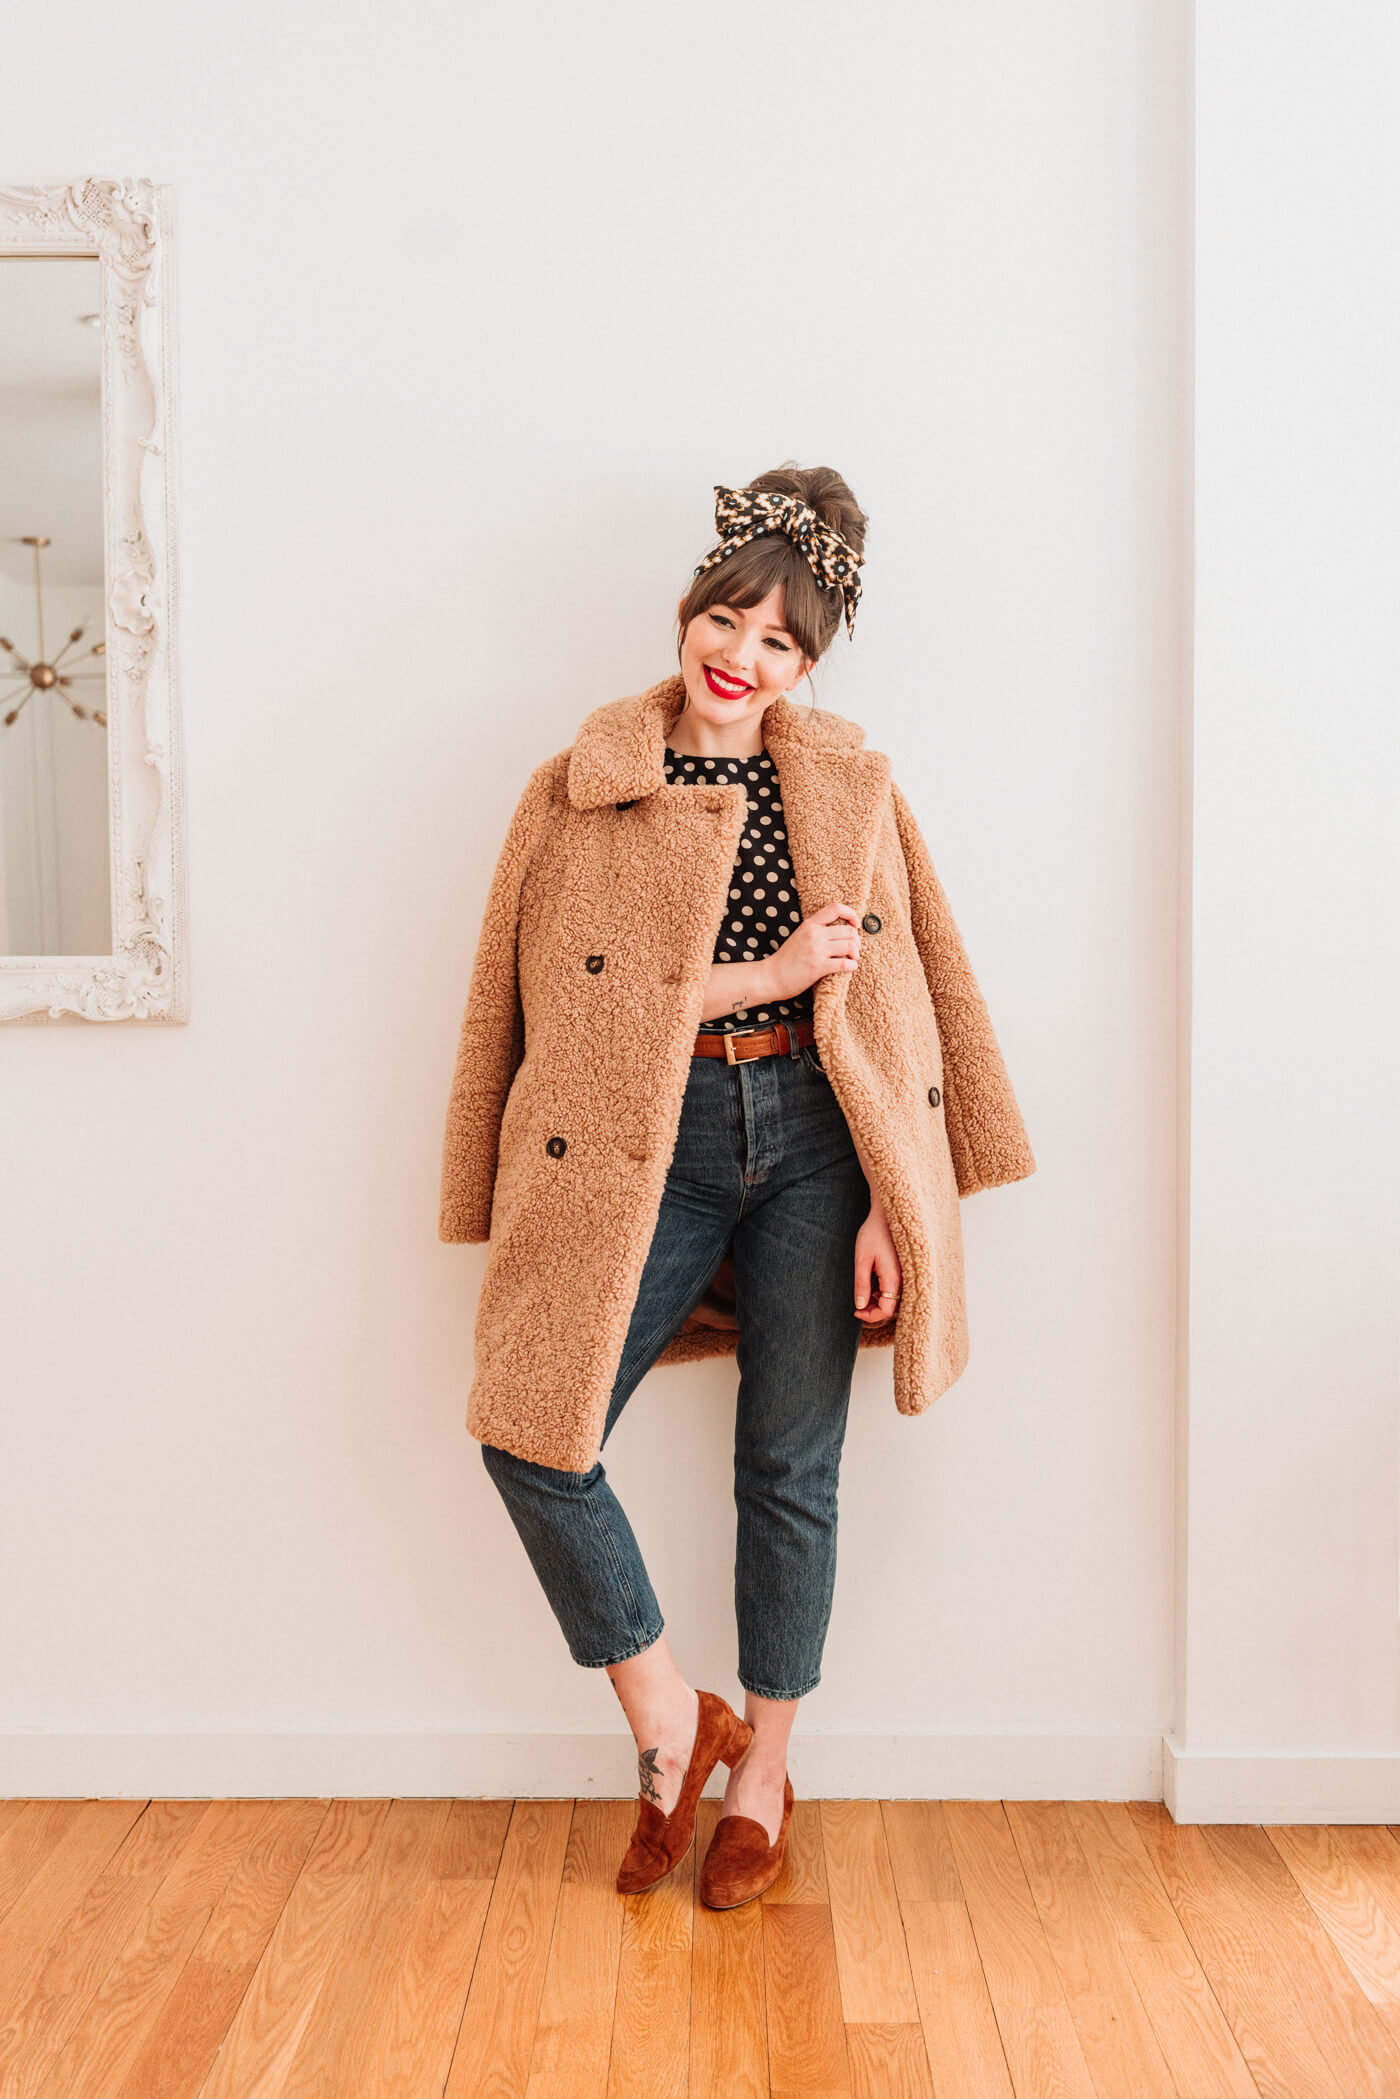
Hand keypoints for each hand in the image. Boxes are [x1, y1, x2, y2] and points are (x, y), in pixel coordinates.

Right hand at [766, 902, 862, 1001]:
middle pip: (848, 930)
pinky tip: (851, 967)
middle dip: (857, 940)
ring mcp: (816, 950)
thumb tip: (838, 931)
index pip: (836, 908)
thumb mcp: (800, 936)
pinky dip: (852, 966)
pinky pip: (845, 963)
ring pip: (850, 946)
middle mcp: (814, 934)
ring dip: (856, 953)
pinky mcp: (818, 967)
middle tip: (855, 949)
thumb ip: (816, 930)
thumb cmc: (786, 959)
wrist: (770, 976)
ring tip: (853, 958)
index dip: (851, 914)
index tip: (855, 924)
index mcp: (810, 924)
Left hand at [853, 1207, 901, 1323]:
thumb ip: (861, 1284)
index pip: (886, 1310)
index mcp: (893, 1278)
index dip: (871, 1316)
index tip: (856, 1312)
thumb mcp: (862, 1260)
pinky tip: (875, 1287)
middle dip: (874, 1311)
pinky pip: (897, 1290)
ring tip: (865, 1295)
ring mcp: (905, 1275)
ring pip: (895, 1300)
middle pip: (892, 1308)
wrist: (886, 1216)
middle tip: (858, 1307)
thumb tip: (860, 1306)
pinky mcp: (904, 1270)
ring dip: (879, 1303)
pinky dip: (885, 1294)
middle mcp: (903, 1279)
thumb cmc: (872, 1234)